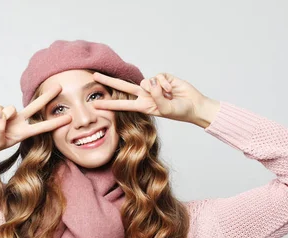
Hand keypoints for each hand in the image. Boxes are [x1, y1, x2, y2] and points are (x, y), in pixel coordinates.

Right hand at [0, 84, 71, 156]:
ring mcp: (9, 114)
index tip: (69, 118)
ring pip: (9, 108)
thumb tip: (1, 113)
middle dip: (47, 96)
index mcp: (23, 133)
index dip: (55, 123)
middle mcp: (19, 121)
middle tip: (59, 86)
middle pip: (35, 106)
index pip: (42, 127)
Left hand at [91, 71, 215, 125]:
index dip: (109, 104)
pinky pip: (159, 77)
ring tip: (168, 96)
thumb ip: (156, 97)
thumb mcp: (165, 110)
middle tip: (94, 75)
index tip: (95, 104)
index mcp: (143, 106)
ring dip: (157, 89)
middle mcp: (145, 95)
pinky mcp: (162, 78)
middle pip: (123, 86)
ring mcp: (153, 86)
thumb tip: (150, 83)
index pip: (122, 104)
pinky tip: (172, 91)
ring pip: (146, 81)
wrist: (193, 105)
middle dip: (108, 80)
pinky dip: (166, 84)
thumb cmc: (179, 111)